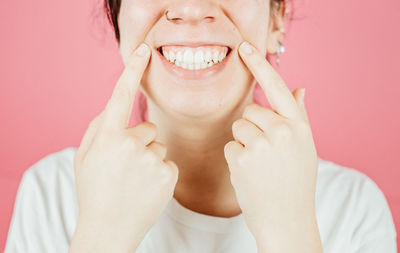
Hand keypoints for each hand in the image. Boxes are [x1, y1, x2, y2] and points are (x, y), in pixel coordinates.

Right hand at [70, 43, 178, 252]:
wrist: (109, 230)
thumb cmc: (95, 190)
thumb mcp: (85, 157)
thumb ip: (98, 127)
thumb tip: (115, 107)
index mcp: (107, 138)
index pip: (120, 96)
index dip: (132, 71)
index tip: (142, 50)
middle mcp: (130, 145)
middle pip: (147, 128)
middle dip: (140, 142)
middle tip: (126, 167)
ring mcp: (151, 160)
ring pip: (159, 145)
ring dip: (150, 157)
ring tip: (136, 180)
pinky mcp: (168, 174)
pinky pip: (168, 161)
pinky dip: (160, 171)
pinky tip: (148, 187)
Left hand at [224, 41, 320, 251]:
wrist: (286, 219)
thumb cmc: (295, 183)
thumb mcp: (305, 148)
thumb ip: (299, 117)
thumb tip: (300, 88)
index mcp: (299, 127)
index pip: (277, 88)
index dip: (260, 65)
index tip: (245, 47)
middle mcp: (282, 132)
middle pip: (251, 111)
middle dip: (252, 126)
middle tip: (264, 151)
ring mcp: (261, 145)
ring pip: (238, 125)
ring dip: (243, 141)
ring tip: (258, 164)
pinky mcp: (241, 158)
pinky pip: (230, 145)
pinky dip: (235, 157)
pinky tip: (249, 173)